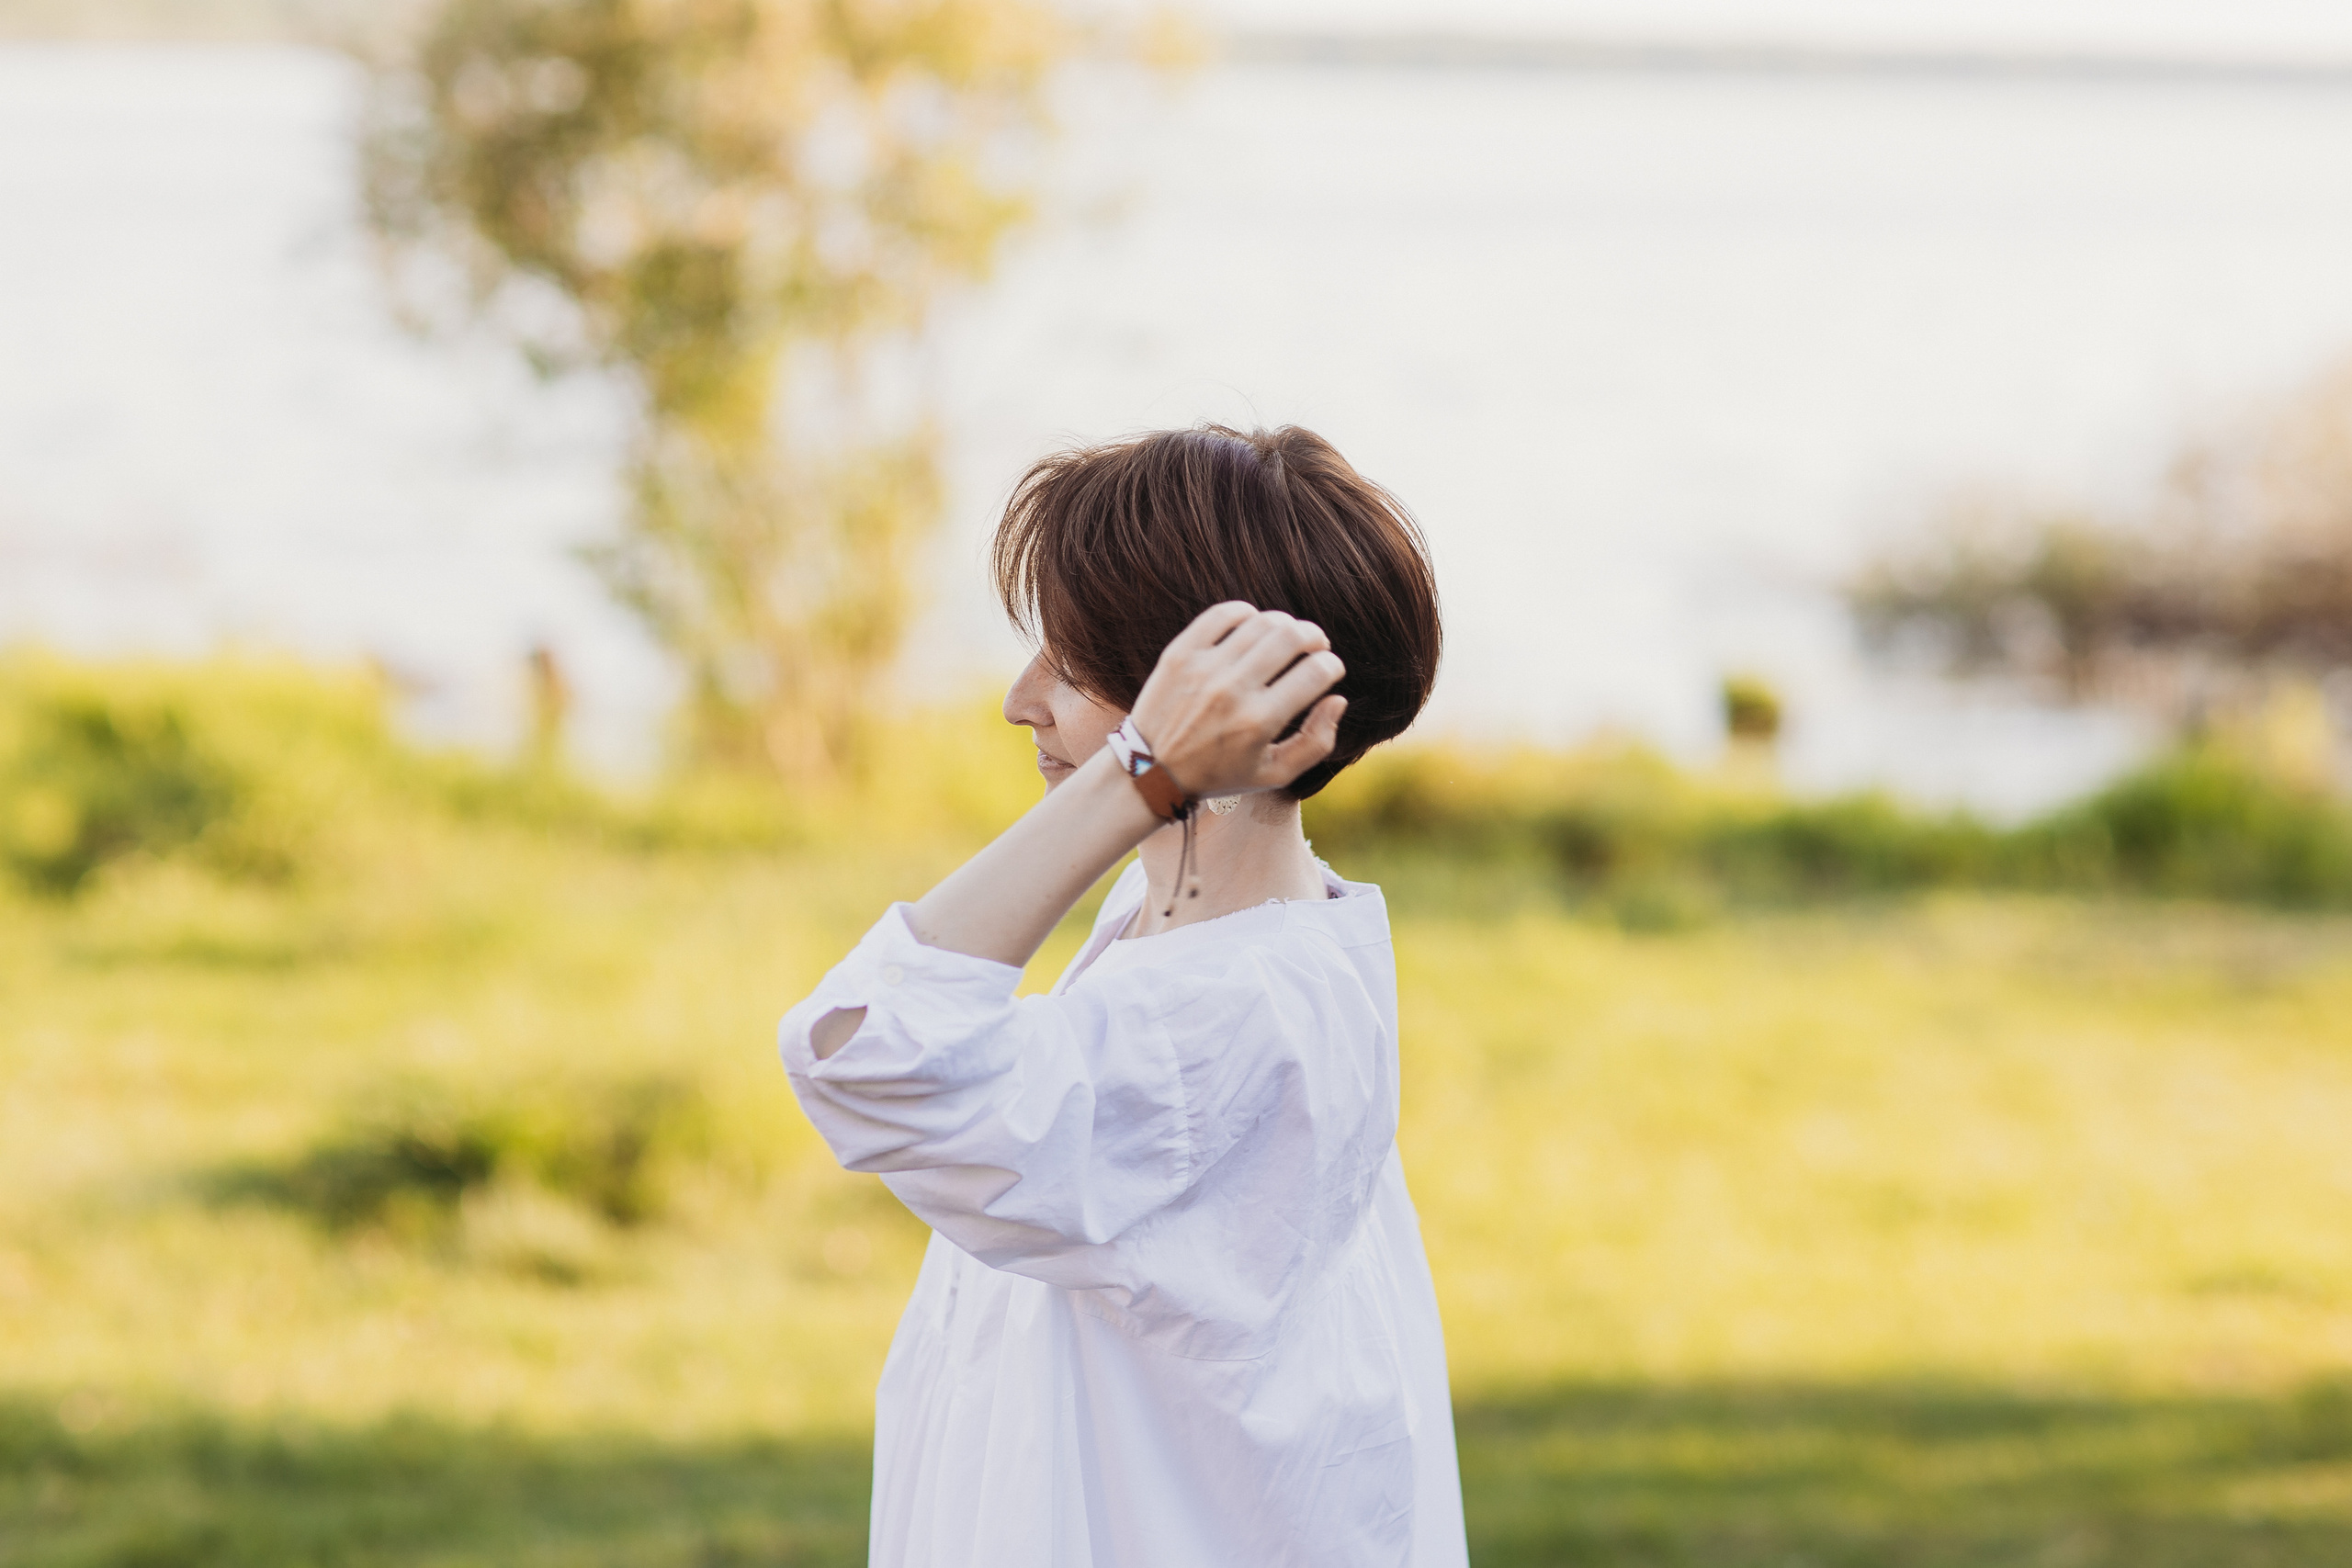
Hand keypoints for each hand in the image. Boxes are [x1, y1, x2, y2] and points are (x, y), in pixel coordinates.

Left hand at [1128, 603, 1347, 798]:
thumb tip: (1337, 699)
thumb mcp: (1275, 774)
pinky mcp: (1180, 653)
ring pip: (1262, 622)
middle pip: (1292, 637)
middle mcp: (1232, 691)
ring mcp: (1204, 668)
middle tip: (1316, 646)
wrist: (1150, 769)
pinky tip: (1253, 626)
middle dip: (1315, 637)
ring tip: (1287, 637)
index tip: (1329, 670)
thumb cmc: (1219, 774)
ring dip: (1285, 624)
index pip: (1316, 673)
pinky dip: (1246, 614)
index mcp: (1259, 722)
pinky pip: (1223, 614)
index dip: (1332, 666)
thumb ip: (1317, 742)